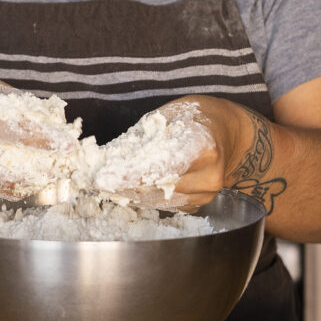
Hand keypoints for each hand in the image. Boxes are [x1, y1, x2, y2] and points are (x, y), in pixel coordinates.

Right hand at [0, 79, 81, 200]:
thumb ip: (27, 108)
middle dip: (44, 168)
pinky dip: (18, 186)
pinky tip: (33, 178)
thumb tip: (60, 125)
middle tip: (67, 166)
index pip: (16, 130)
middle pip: (10, 165)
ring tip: (54, 173)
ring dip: (34, 181)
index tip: (69, 146)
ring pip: (3, 183)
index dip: (46, 140)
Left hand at [87, 98, 236, 210]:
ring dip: (129, 191)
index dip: (132, 173)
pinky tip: (128, 185)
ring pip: (157, 199)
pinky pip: (164, 204)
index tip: (104, 176)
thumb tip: (108, 157)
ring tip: (107, 180)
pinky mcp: (198, 205)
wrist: (224, 133)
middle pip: (158, 186)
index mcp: (204, 144)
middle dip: (123, 182)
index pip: (164, 164)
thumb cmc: (192, 117)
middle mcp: (209, 175)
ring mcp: (206, 194)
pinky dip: (143, 195)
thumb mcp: (167, 114)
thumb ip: (143, 136)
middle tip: (95, 177)